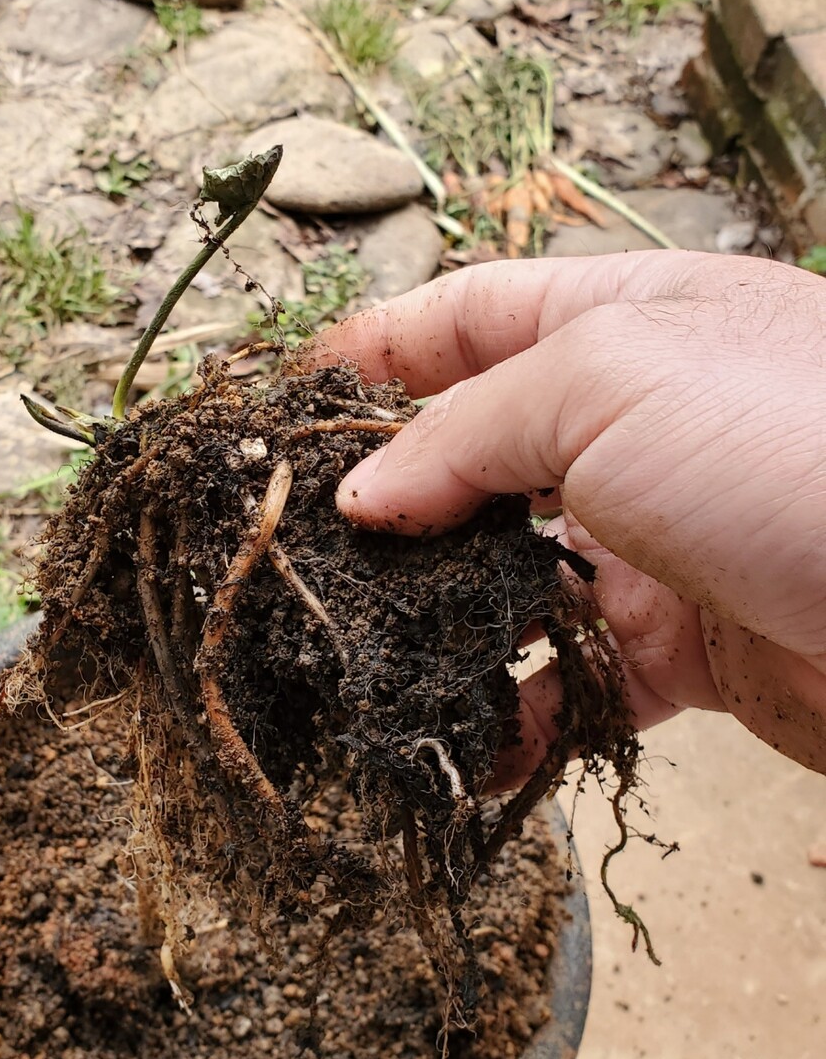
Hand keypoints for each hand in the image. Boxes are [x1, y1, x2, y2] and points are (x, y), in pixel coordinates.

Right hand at [310, 251, 825, 780]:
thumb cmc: (790, 454)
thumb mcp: (608, 386)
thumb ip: (468, 431)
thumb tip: (363, 498)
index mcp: (631, 320)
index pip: (473, 316)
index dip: (377, 352)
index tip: (283, 406)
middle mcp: (643, 423)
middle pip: (480, 449)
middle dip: (389, 494)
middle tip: (298, 547)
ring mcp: (662, 538)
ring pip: (512, 573)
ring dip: (437, 614)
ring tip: (356, 652)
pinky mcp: (686, 649)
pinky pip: (575, 681)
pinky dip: (514, 713)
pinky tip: (458, 743)